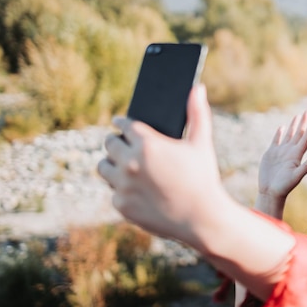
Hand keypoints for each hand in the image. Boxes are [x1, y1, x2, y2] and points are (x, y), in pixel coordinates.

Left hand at [99, 85, 296, 300]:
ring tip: (125, 165)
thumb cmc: (203, 178)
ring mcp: (123, 185)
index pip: (124, 124)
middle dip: (117, 142)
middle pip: (109, 144)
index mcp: (147, 143)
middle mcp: (130, 162)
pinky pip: (113, 191)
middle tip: (125, 145)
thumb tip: (197, 88)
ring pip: (104, 166)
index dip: (123, 122)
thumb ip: (197, 113)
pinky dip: (122, 189)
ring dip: (113, 164)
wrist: (201, 218)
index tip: (122, 123)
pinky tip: (135, 188)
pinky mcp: (121, 204)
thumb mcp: (201, 144)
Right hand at [257, 111, 306, 205]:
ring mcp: (281, 152)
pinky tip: (283, 127)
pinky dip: (280, 133)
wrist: (270, 191)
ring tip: (297, 116)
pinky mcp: (271, 153)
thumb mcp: (297, 176)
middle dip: (303, 122)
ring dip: (293, 125)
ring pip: (289, 135)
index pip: (305, 138)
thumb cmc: (284, 186)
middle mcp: (290, 152)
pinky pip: (277, 140)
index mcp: (297, 155)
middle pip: (298, 134)